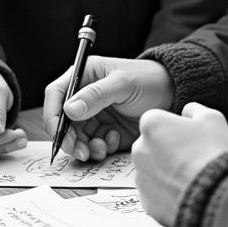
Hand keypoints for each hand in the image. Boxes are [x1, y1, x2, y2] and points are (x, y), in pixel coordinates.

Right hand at [42, 56, 172, 161]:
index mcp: (84, 75)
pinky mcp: (107, 131)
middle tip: (78, 151)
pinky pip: (93, 144)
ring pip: (76, 136)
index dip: (53, 113)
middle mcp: (85, 96)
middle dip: (69, 137)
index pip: (56, 93)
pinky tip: (113, 141)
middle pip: (63, 120)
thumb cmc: (148, 80)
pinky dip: (99, 148)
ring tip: (100, 148)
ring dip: (84, 146)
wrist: (174, 95)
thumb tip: (69, 109)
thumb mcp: (123, 84)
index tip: (59, 133)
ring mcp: (95, 115)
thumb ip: (96, 95)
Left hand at [132, 102, 227, 226]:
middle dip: (170, 151)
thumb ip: (195, 110)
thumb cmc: (214, 154)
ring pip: (154, 171)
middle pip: (154, 146)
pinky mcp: (146, 203)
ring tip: (194, 178)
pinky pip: (157, 195)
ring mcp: (141, 178)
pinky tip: (188, 194)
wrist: (216, 196)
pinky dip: (169, 195)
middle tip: (195, 159)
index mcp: (151, 124)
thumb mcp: (213, 119)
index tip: (194, 140)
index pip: (160, 122)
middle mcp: (139, 149)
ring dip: (168, 173)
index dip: (179, 130)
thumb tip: (188, 111)